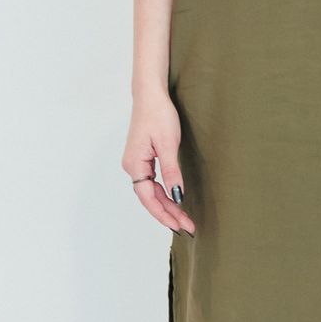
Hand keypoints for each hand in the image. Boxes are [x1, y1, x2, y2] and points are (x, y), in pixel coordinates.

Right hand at [121, 91, 196, 235]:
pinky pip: (152, 183)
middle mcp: (132, 166)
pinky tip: (175, 201)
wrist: (150, 94)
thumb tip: (177, 196)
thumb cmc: (158, 114)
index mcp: (135, 165)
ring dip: (168, 206)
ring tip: (184, 219)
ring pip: (151, 192)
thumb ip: (172, 172)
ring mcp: (136, 163)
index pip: (148, 199)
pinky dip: (164, 194)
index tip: (180, 226)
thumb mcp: (168, 144)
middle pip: (150, 198)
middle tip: (188, 227)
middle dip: (169, 214)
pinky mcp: (143, 158)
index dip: (164, 214)